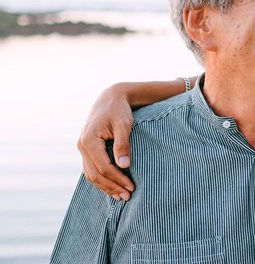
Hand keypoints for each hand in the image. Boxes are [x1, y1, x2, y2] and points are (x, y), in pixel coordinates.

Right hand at [77, 84, 135, 199]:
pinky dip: (101, 179)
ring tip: (121, 196)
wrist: (111, 98)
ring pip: (91, 174)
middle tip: (128, 196)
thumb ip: (123, 145)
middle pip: (95, 174)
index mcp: (89, 140)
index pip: (103, 167)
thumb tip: (124, 166)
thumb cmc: (119, 110)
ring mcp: (82, 148)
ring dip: (106, 187)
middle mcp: (82, 146)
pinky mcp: (87, 149)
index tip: (131, 187)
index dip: (117, 179)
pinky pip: (91, 169)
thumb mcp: (124, 125)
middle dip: (112, 187)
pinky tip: (113, 187)